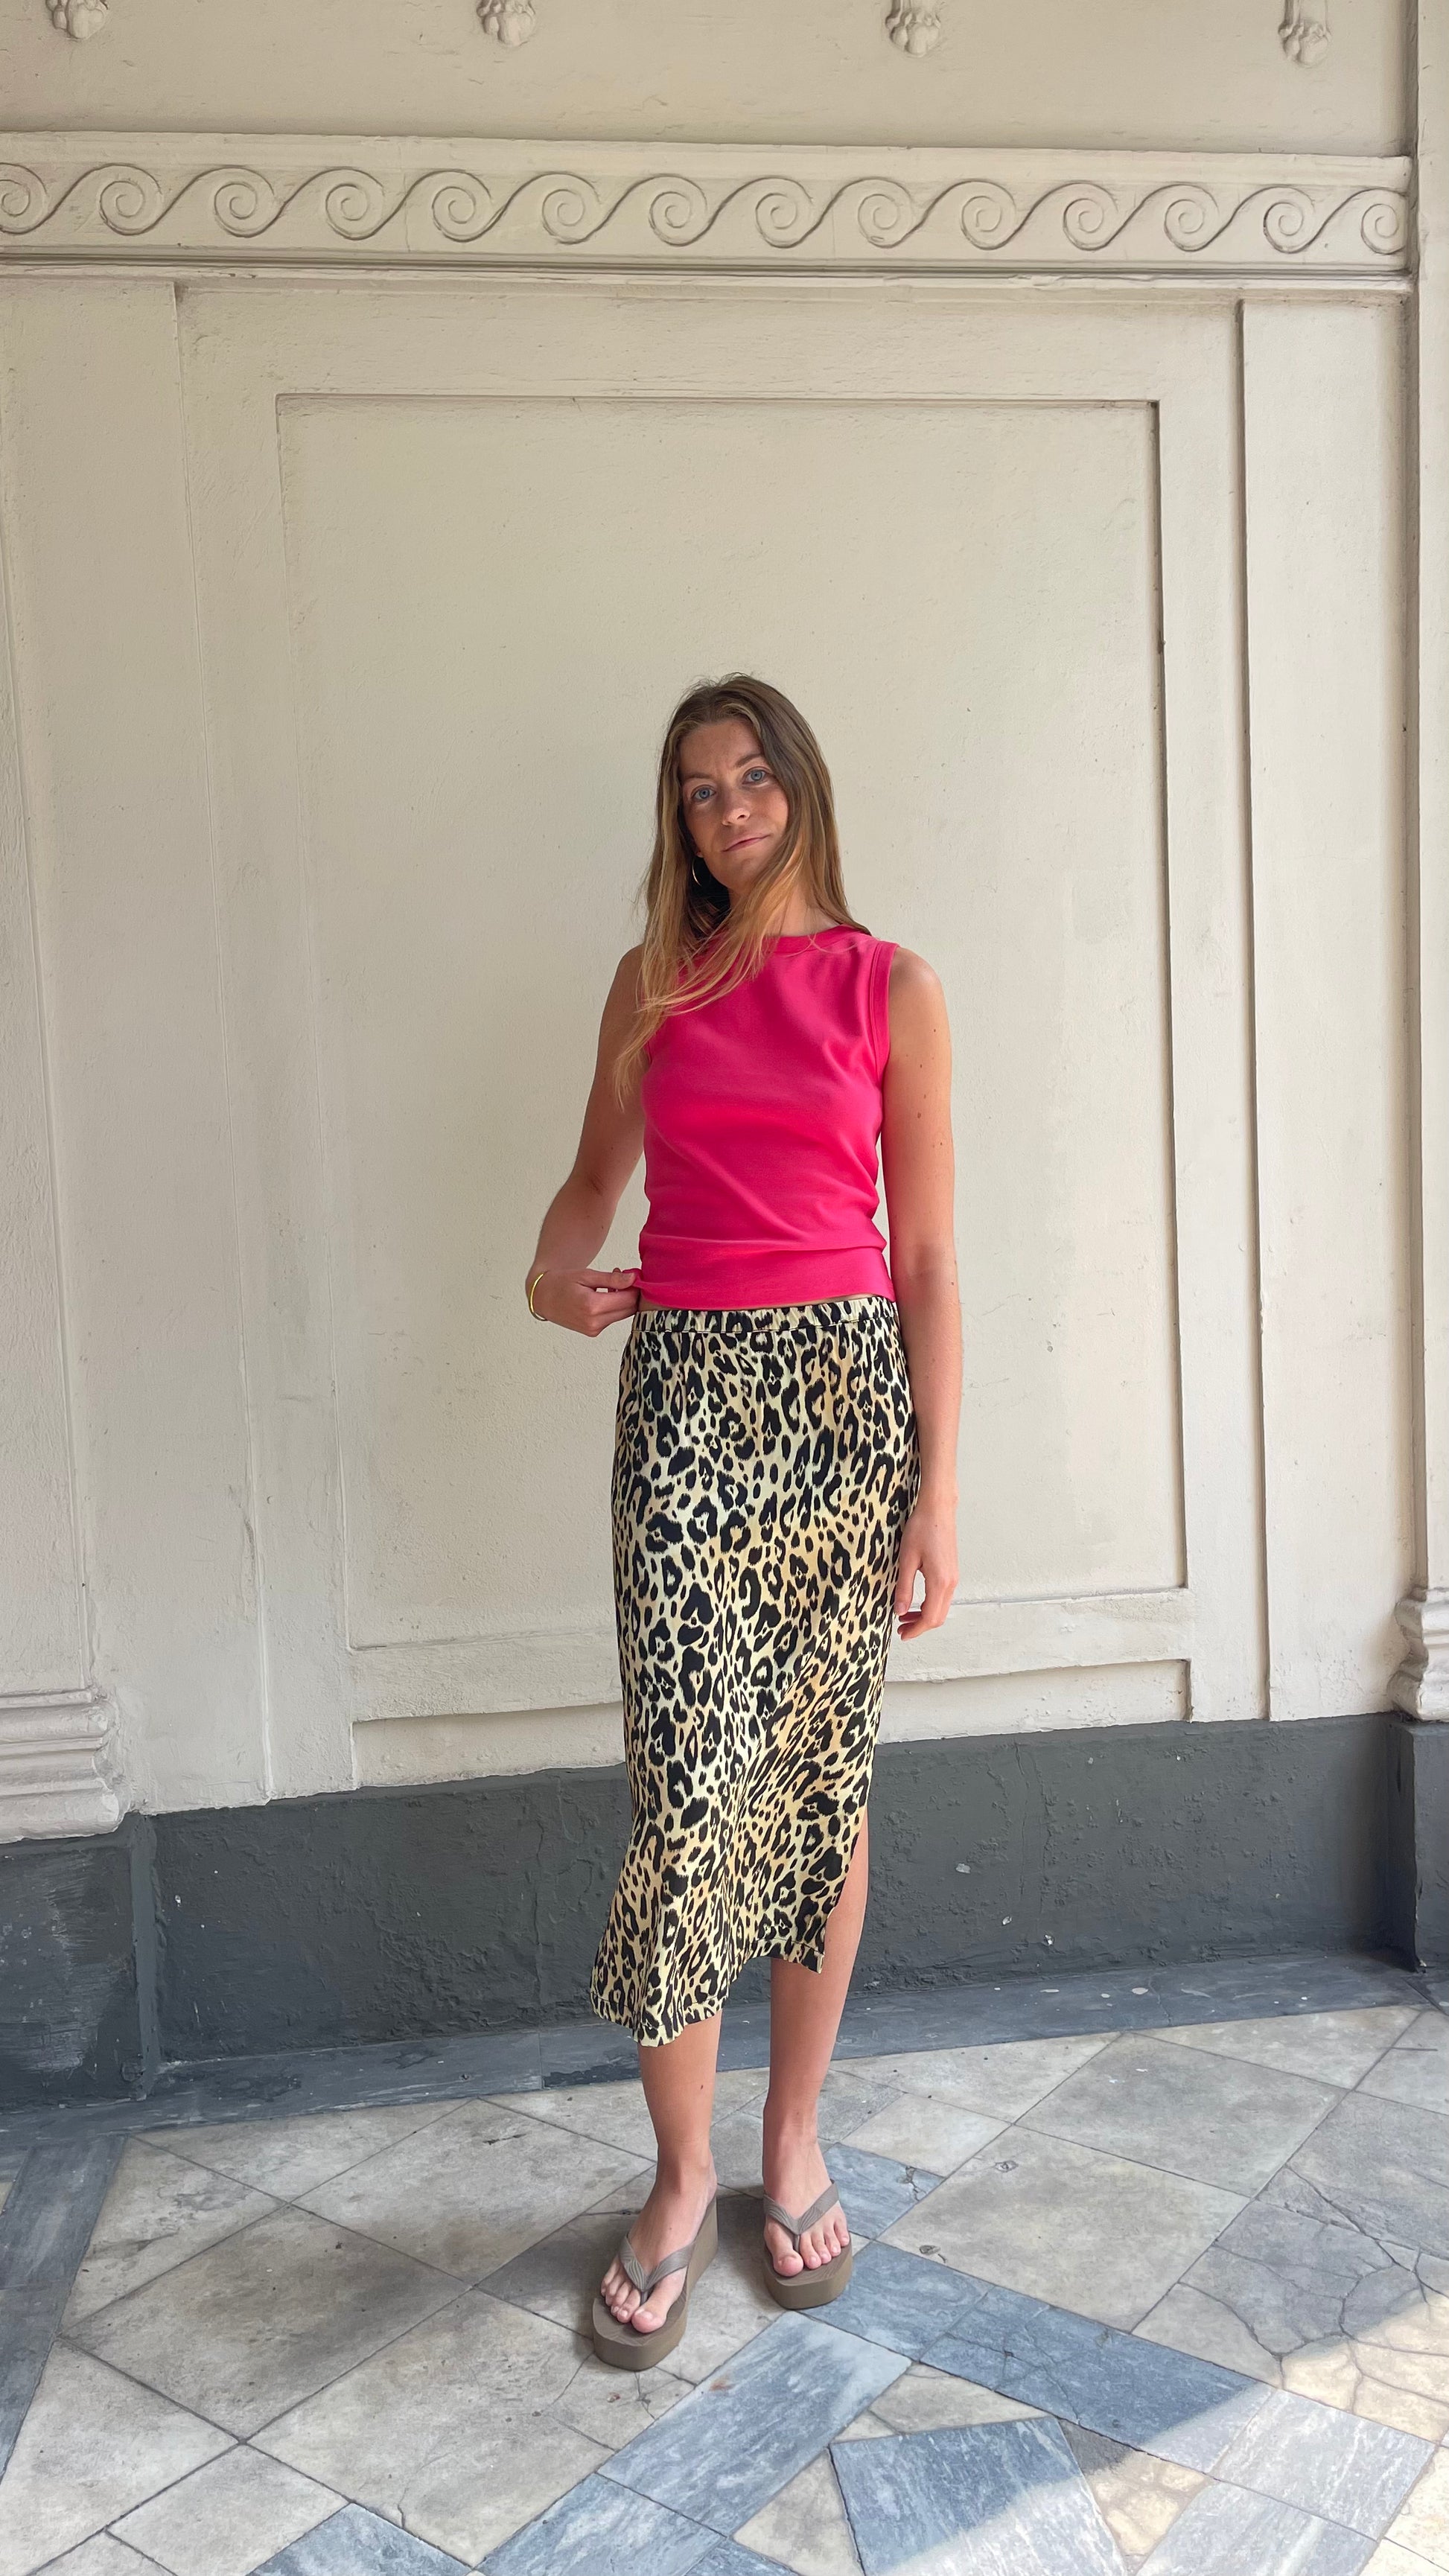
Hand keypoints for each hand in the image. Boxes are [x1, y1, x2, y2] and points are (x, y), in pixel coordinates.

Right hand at [530, 1265, 640, 1336]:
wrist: (543, 1297)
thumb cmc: (561, 1282)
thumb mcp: (587, 1275)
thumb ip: (611, 1278)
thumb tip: (633, 1279)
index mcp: (592, 1306)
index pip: (628, 1299)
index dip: (635, 1286)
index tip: (633, 1274)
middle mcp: (594, 1322)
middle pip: (628, 1309)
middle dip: (631, 1293)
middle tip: (623, 1277)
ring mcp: (593, 1329)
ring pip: (622, 1315)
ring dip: (622, 1300)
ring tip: (610, 1284)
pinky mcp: (593, 1332)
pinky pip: (612, 1319)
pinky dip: (613, 1307)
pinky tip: (604, 1295)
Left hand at [893, 1494, 957, 1640]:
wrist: (938, 1509)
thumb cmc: (922, 1528)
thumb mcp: (906, 1559)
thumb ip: (904, 1588)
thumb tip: (900, 1611)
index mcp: (940, 1581)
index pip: (930, 1617)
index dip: (916, 1630)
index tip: (902, 1634)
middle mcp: (951, 1582)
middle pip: (939, 1617)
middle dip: (920, 1626)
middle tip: (900, 1629)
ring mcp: (953, 1577)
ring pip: (941, 1607)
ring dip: (924, 1616)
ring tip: (905, 1616)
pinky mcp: (951, 1572)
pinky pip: (943, 1597)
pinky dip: (930, 1605)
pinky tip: (916, 1602)